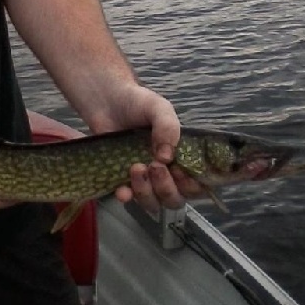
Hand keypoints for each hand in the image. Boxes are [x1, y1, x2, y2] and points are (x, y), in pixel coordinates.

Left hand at [89, 83, 203, 213]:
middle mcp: (167, 172)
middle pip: (175, 199)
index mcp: (182, 157)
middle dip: (167, 188)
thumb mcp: (159, 108)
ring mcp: (145, 179)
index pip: (197, 184)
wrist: (107, 101)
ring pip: (153, 203)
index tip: (180, 171)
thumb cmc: (138, 104)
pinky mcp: (123, 181)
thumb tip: (167, 157)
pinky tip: (121, 189)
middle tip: (155, 166)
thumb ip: (168, 127)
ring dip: (147, 192)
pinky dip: (127, 197)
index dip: (192, 185)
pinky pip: (129, 199)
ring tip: (136, 167)